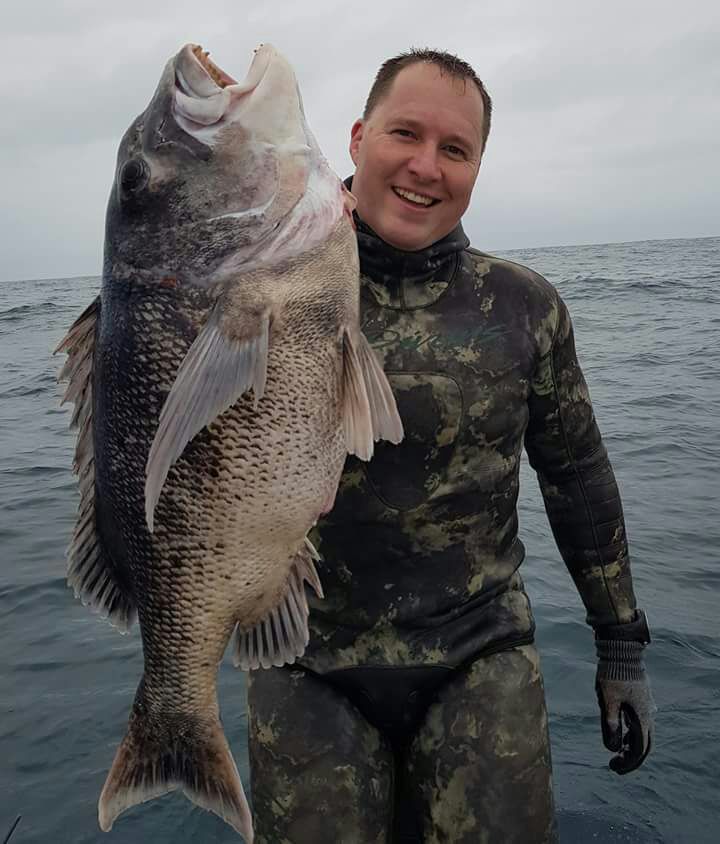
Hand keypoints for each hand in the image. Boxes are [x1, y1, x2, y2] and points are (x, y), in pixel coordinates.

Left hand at [595, 639, 653, 773]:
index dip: (628, 762)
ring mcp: (646, 707)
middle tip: (615, 765)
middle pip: (644, 745)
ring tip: (616, 752)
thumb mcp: (608, 700)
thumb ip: (610, 724)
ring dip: (631, 746)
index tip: (613, 767)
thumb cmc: (613, 674)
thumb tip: (611, 747)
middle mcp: (648, 714)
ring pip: (643, 734)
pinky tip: (620, 735)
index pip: (639, 749)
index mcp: (641, 717)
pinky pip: (640, 724)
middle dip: (631, 758)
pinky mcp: (640, 701)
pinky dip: (632, 734)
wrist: (621, 651)